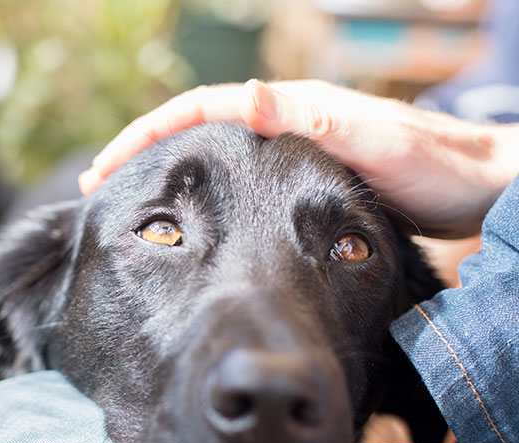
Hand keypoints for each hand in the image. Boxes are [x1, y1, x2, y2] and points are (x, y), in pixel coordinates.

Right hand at [79, 79, 518, 237]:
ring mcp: (288, 147)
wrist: (475, 184)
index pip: (202, 108)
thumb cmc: (432, 167)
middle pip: (196, 127)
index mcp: (292, 107)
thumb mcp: (376, 141)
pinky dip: (201, 189)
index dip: (150, 134)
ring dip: (166, 168)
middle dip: (143, 150)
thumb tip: (247, 96)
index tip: (109, 163)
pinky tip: (190, 212)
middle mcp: (284, 120)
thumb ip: (315, 119)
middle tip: (101, 182)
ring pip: (211, 153)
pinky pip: (234, 176)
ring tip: (129, 198)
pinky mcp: (296, 176)